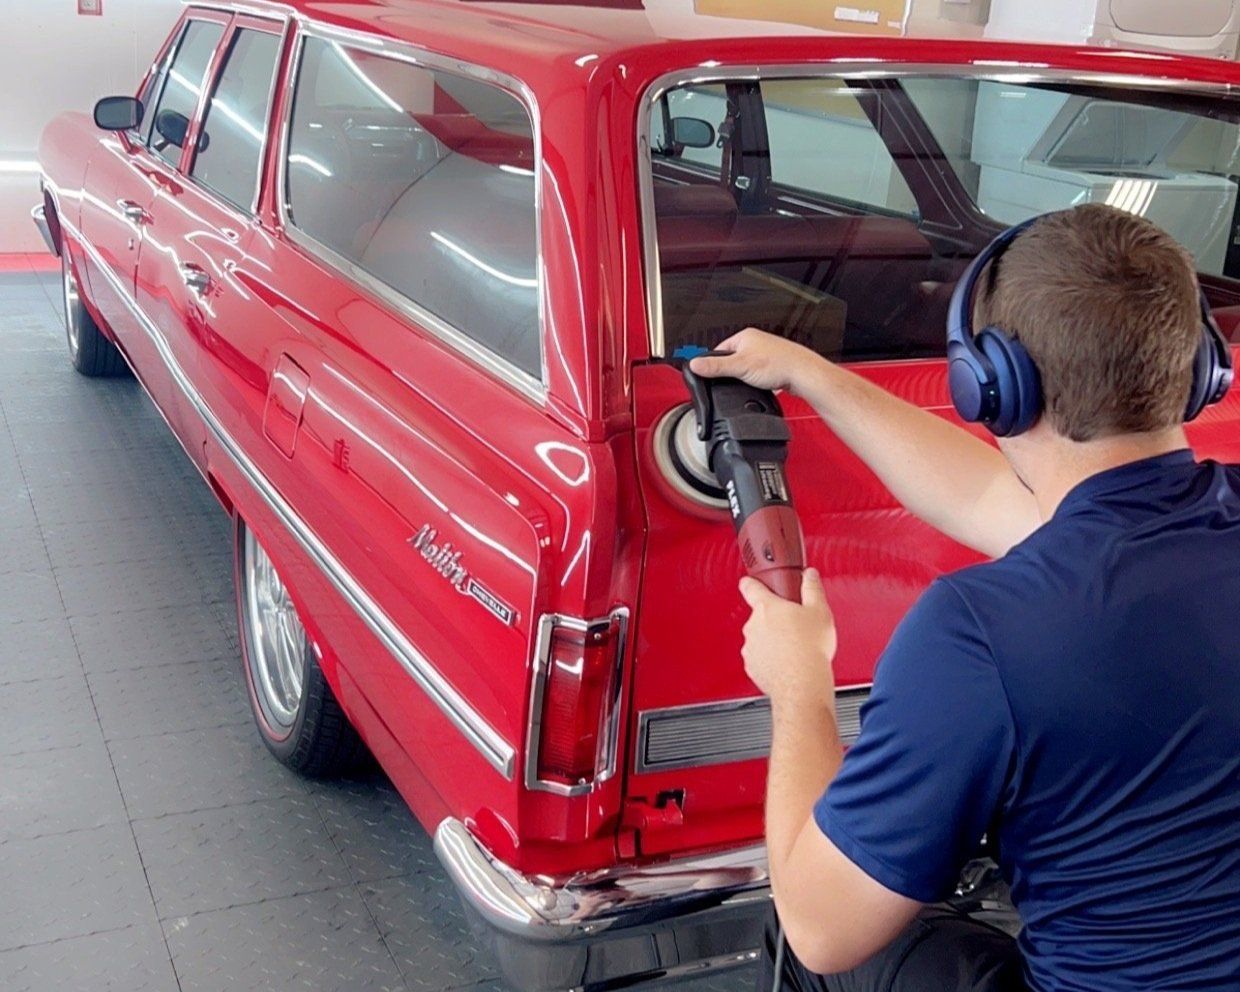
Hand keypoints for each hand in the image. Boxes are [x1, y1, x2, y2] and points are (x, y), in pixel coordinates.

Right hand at [688, 328, 823, 396]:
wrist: (803, 373)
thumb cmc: (778, 364)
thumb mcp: (739, 367)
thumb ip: (715, 367)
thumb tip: (695, 364)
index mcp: (744, 336)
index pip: (719, 350)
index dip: (714, 365)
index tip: (711, 376)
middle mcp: (755, 342)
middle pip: (732, 360)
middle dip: (732, 372)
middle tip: (734, 381)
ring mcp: (765, 353)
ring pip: (746, 367)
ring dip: (746, 377)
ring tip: (751, 382)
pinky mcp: (773, 364)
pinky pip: (758, 373)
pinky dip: (758, 380)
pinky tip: (761, 384)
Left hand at [738, 569, 837, 711]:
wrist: (802, 683)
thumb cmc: (810, 649)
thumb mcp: (819, 610)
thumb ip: (812, 588)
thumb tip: (809, 576)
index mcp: (767, 608)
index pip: (750, 588)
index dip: (750, 582)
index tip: (749, 581)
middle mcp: (753, 626)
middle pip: (760, 616)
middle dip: (775, 619)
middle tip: (794, 626)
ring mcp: (751, 648)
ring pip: (760, 639)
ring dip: (772, 641)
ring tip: (794, 647)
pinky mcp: (752, 667)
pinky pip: (760, 658)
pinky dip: (770, 659)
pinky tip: (788, 662)